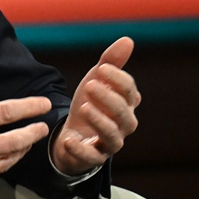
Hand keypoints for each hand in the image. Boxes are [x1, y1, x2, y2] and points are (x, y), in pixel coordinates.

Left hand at [51, 37, 140, 175]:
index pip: (130, 92)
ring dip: (99, 121)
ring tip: (83, 107)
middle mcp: (123, 125)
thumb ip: (110, 63)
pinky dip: (80, 149)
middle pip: (124, 114)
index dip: (118, 80)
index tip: (102, 68)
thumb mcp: (95, 81)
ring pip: (112, 136)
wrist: (72, 134)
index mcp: (126, 105)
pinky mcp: (94, 157)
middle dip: (109, 99)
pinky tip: (69, 139)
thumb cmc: (89, 104)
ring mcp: (109, 143)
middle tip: (90, 85)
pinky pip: (91, 157)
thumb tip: (127, 40)